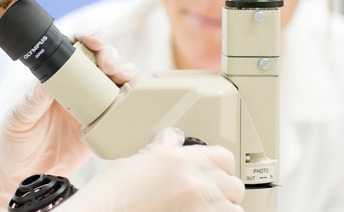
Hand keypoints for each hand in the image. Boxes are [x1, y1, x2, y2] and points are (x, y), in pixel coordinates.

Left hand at [0, 33, 133, 210]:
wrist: (20, 173)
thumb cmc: (13, 139)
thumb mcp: (18, 117)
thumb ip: (31, 100)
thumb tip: (46, 83)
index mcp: (53, 76)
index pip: (73, 48)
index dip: (88, 37)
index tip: (95, 40)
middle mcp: (74, 86)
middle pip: (100, 60)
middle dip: (110, 55)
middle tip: (110, 65)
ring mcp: (90, 105)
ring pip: (115, 81)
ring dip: (125, 74)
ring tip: (124, 78)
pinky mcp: (100, 126)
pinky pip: (120, 109)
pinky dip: (131, 101)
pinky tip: (132, 99)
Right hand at [56, 127, 245, 211]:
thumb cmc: (109, 199)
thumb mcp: (131, 165)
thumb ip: (158, 151)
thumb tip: (170, 139)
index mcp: (178, 159)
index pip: (224, 157)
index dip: (218, 169)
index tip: (213, 178)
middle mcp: (194, 181)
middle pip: (233, 184)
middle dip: (222, 192)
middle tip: (203, 199)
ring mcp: (199, 206)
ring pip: (234, 209)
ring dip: (221, 209)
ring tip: (200, 210)